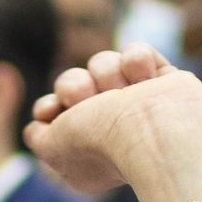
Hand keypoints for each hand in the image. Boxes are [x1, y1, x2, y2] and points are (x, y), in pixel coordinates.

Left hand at [23, 45, 201, 201]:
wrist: (151, 128)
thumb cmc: (97, 141)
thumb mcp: (52, 148)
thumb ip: (38, 137)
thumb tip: (38, 125)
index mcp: (87, 149)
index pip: (56, 113)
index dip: (49, 106)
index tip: (51, 109)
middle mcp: (112, 127)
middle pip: (73, 83)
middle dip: (76, 88)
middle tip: (91, 102)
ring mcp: (137, 102)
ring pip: (102, 63)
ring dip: (107, 74)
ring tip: (124, 91)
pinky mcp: (163, 81)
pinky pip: (136, 52)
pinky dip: (138, 61)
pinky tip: (146, 79)